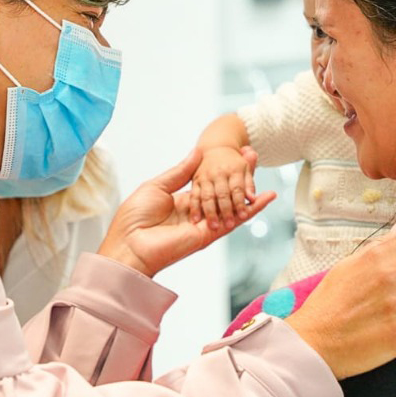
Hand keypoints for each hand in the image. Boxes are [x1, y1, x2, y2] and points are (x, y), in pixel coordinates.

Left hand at [99, 149, 275, 277]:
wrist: (129, 244)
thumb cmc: (134, 217)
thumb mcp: (157, 186)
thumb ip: (180, 172)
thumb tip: (197, 152)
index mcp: (183, 201)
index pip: (209, 182)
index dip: (221, 167)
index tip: (233, 152)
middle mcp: (197, 213)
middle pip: (224, 191)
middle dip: (238, 173)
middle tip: (251, 153)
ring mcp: (204, 224)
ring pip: (233, 203)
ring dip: (248, 185)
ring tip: (258, 164)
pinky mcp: (208, 235)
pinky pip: (234, 221)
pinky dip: (252, 210)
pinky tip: (266, 198)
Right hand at [189, 146, 258, 229]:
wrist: (215, 148)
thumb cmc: (233, 162)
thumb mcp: (245, 168)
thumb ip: (249, 184)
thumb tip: (253, 198)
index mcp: (234, 170)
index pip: (238, 189)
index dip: (241, 203)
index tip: (244, 216)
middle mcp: (219, 173)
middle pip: (222, 194)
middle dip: (226, 210)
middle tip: (229, 225)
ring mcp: (206, 177)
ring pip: (207, 196)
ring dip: (210, 212)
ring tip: (213, 226)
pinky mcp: (195, 181)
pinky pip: (194, 195)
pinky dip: (194, 208)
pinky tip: (195, 219)